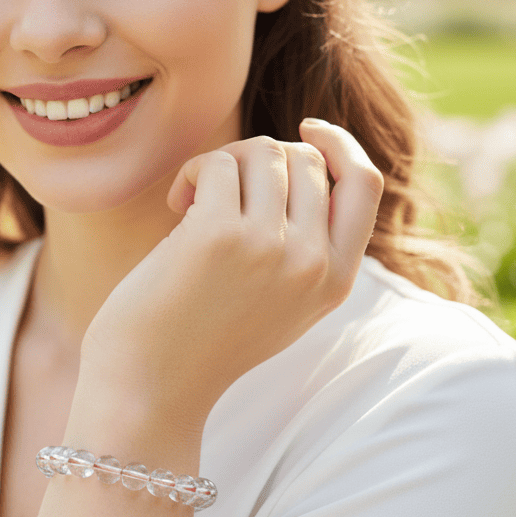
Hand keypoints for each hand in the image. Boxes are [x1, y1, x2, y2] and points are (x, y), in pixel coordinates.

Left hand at [78, 120, 384, 434]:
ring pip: (263, 152)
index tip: (305, 129)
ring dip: (222, 163)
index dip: (338, 144)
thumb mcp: (282, 298)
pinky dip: (193, 171)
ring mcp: (270, 248)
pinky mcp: (220, 235)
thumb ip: (309, 242)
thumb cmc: (204, 335)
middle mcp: (313, 263)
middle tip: (218, 189)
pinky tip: (177, 204)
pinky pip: (217, 162)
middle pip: (307, 159)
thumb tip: (309, 154)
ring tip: (194, 200)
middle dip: (258, 158)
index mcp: (336, 280)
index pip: (365, 183)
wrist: (150, 388)